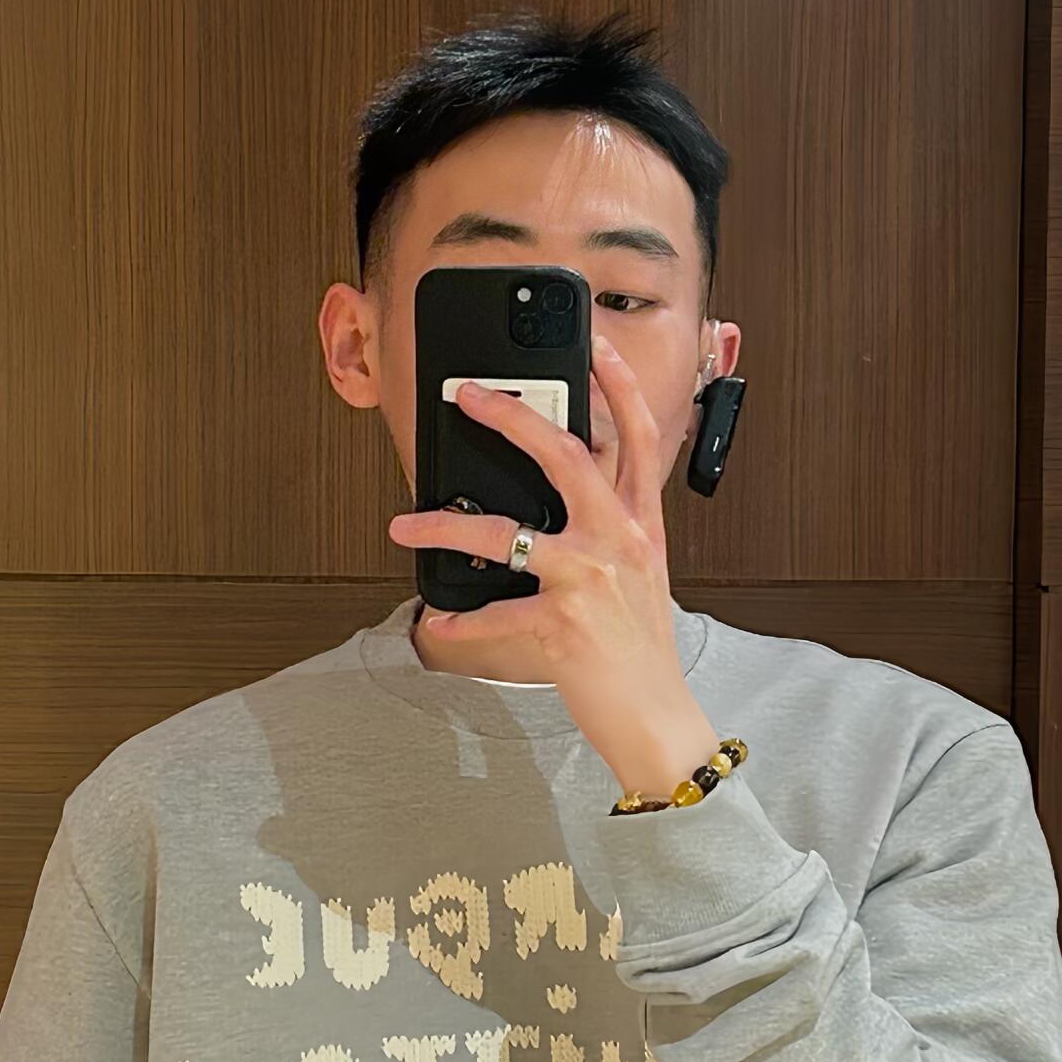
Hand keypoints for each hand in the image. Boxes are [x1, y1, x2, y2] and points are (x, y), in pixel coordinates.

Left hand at [387, 326, 717, 796]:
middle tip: (467, 395)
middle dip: (512, 415)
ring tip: (405, 522)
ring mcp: (590, 581)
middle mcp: (620, 541)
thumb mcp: (639, 575)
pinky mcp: (560, 624)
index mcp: (641, 524)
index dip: (616, 383)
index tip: (591, 343)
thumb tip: (561, 494)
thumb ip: (609, 529)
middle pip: (565, 455)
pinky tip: (433, 622)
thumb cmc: (640, 649)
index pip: (637, 435)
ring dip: (444, 523)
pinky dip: (455, 620)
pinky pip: (490, 614)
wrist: (657, 718)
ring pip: (505, 532)